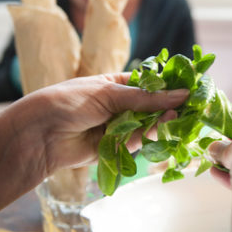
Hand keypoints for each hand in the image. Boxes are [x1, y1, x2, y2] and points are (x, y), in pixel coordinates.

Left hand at [7, 73, 188, 175]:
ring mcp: (117, 127)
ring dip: (160, 124)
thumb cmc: (69, 102)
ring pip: (147, 126)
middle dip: (168, 108)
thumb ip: (146, 98)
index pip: (150, 84)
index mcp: (115, 85)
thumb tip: (182, 94)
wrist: (40, 134)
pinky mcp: (114, 148)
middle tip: (191, 108)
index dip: (170, 87)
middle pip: (152, 107)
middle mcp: (119, 105)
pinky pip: (136, 143)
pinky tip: (155, 132)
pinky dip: (145, 139)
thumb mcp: (109, 94)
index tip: (192, 89)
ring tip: (173, 119)